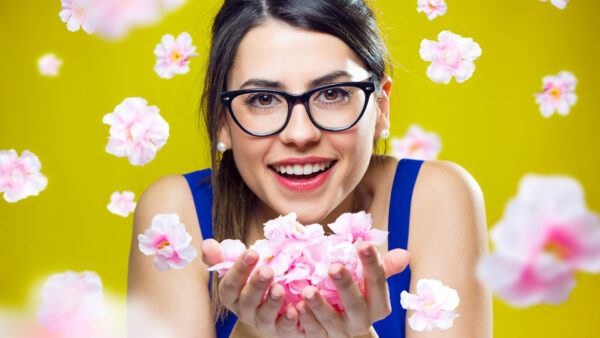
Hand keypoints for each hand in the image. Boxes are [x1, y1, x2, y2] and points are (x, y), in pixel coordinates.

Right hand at [201, 239, 302, 336]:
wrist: (275, 309)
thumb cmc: (254, 283)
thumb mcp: (240, 269)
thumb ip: (223, 257)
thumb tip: (207, 243)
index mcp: (232, 296)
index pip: (229, 285)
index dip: (239, 269)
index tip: (252, 252)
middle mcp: (244, 312)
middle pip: (247, 300)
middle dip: (256, 285)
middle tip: (267, 270)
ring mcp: (262, 323)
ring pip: (264, 316)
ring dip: (272, 302)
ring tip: (280, 289)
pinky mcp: (281, 330)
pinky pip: (284, 328)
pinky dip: (289, 319)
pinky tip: (295, 308)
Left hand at [295, 242, 409, 337]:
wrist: (343, 331)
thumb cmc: (357, 296)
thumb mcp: (370, 284)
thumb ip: (384, 268)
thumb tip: (404, 254)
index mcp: (377, 305)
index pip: (378, 283)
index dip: (372, 264)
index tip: (364, 244)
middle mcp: (361, 321)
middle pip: (355, 304)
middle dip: (345, 286)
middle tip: (334, 266)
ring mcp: (340, 332)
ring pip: (330, 321)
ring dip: (319, 306)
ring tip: (307, 290)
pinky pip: (311, 332)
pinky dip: (302, 321)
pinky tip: (294, 307)